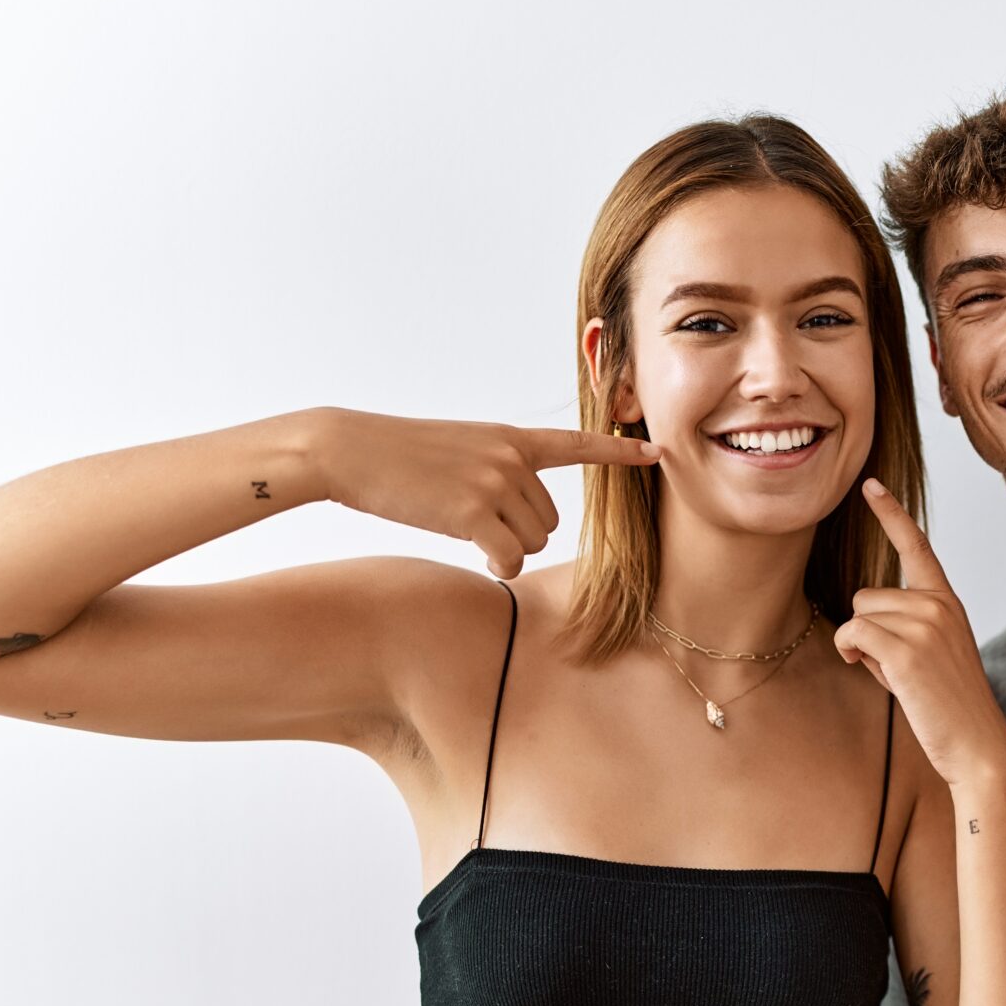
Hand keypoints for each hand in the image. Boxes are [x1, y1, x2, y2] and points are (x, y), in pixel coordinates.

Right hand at [310, 409, 660, 579]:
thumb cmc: (398, 456)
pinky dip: (498, 567)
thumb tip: (521, 517)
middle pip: (550, 522)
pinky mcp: (474, 510)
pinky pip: (510, 559)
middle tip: (472, 519)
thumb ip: (499, 468)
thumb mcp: (460, 448)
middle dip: (519, 533)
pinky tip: (476, 556)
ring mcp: (495, 481)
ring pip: (532, 543)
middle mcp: (512, 457)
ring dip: (505, 550)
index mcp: (511, 438)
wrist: (349, 449)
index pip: (576, 444)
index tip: (656, 452)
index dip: (618, 453)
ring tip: (461, 525)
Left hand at [833, 480, 1005, 789]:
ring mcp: (925, 625)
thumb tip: (856, 627)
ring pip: (858, 614)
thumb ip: (902, 628)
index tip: (869, 485)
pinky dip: (851, 652)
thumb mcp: (932, 655)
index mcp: (947, 603)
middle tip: (899, 669)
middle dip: (868, 632)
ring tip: (897, 677)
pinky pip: (853, 633)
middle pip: (867, 595)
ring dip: (860, 647)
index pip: (917, 547)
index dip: (891, 513)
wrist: (978, 745)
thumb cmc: (947, 707)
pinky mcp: (908, 651)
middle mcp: (939, 605)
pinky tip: (874, 673)